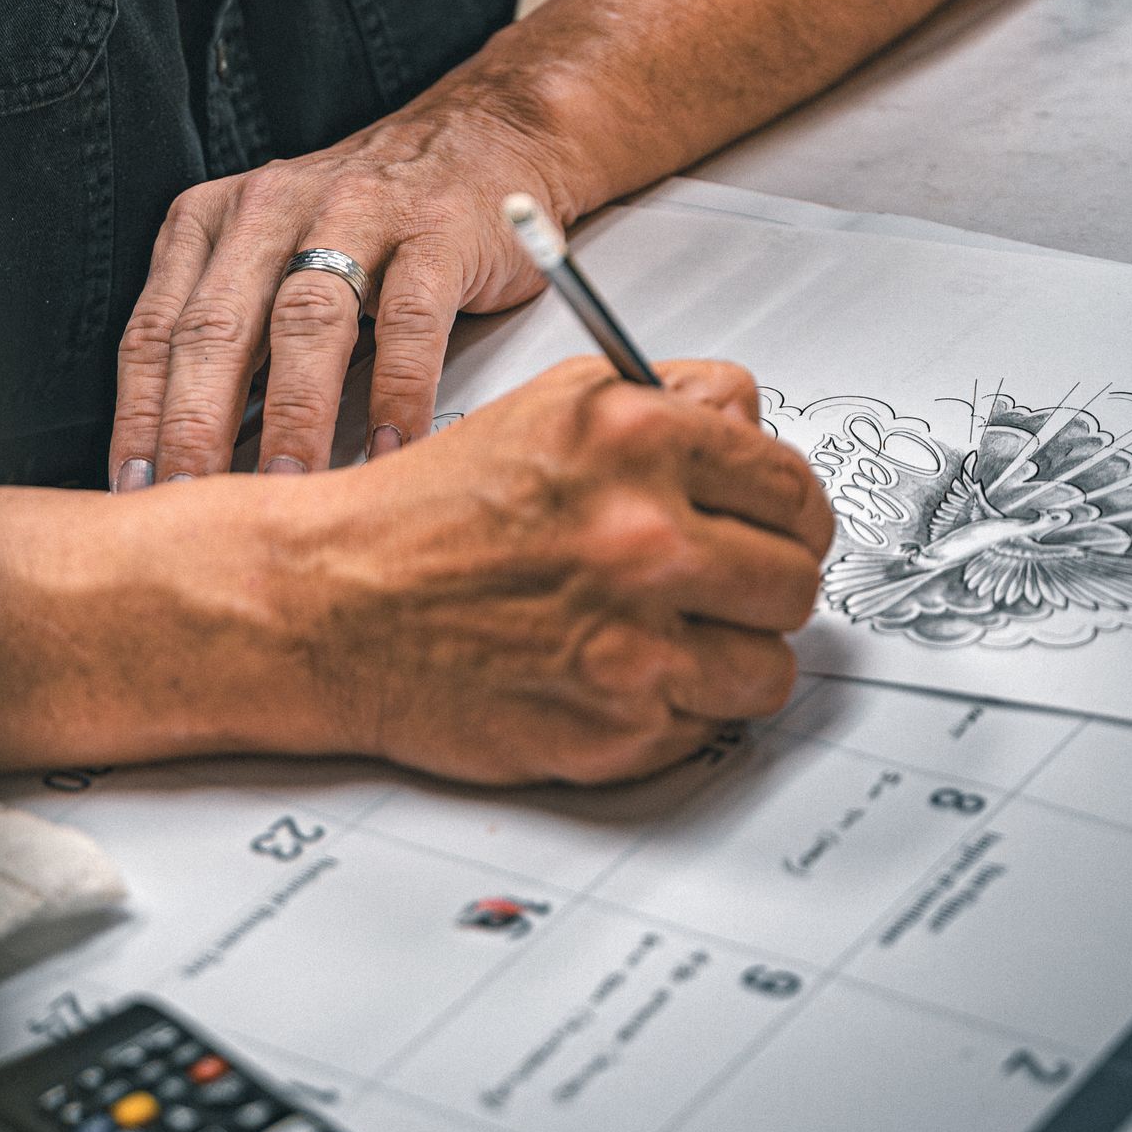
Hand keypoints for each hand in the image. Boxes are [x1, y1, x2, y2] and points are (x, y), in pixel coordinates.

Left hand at [110, 88, 568, 486]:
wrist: (483, 135)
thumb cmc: (364, 220)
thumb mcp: (272, 256)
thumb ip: (231, 338)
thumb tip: (189, 458)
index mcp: (214, 221)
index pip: (157, 330)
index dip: (140, 416)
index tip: (131, 490)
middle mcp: (272, 208)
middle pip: (218, 329)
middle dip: (197, 427)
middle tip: (189, 508)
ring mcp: (356, 212)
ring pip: (307, 321)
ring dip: (292, 416)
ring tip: (284, 492)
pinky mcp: (436, 230)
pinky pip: (412, 319)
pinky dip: (399, 391)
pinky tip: (391, 450)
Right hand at [247, 354, 832, 784]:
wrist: (334, 604)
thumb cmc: (430, 510)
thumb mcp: (554, 405)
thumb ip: (672, 402)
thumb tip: (753, 426)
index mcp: (639, 439)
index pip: (795, 487)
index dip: (787, 513)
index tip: (773, 527)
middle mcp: (646, 536)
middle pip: (798, 580)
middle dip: (763, 584)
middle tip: (717, 585)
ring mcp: (636, 640)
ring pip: (772, 667)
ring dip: (731, 657)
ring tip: (669, 636)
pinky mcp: (618, 728)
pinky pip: (709, 727)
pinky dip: (675, 710)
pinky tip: (618, 673)